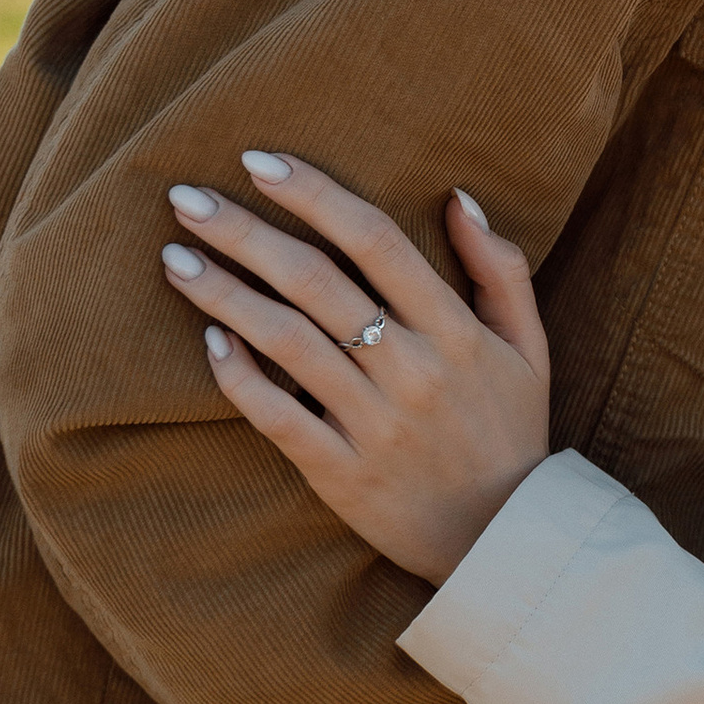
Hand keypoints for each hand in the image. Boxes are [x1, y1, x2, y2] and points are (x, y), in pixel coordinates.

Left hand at [159, 154, 550, 584]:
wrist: (504, 541)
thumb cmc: (513, 432)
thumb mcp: (529, 347)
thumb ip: (500, 270)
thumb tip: (459, 198)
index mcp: (456, 332)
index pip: (375, 241)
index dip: (314, 194)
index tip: (258, 162)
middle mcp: (412, 371)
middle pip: (315, 282)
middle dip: (244, 232)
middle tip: (186, 198)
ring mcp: (374, 424)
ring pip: (285, 342)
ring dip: (223, 294)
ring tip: (174, 258)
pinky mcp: (340, 472)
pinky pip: (277, 416)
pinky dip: (239, 376)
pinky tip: (209, 338)